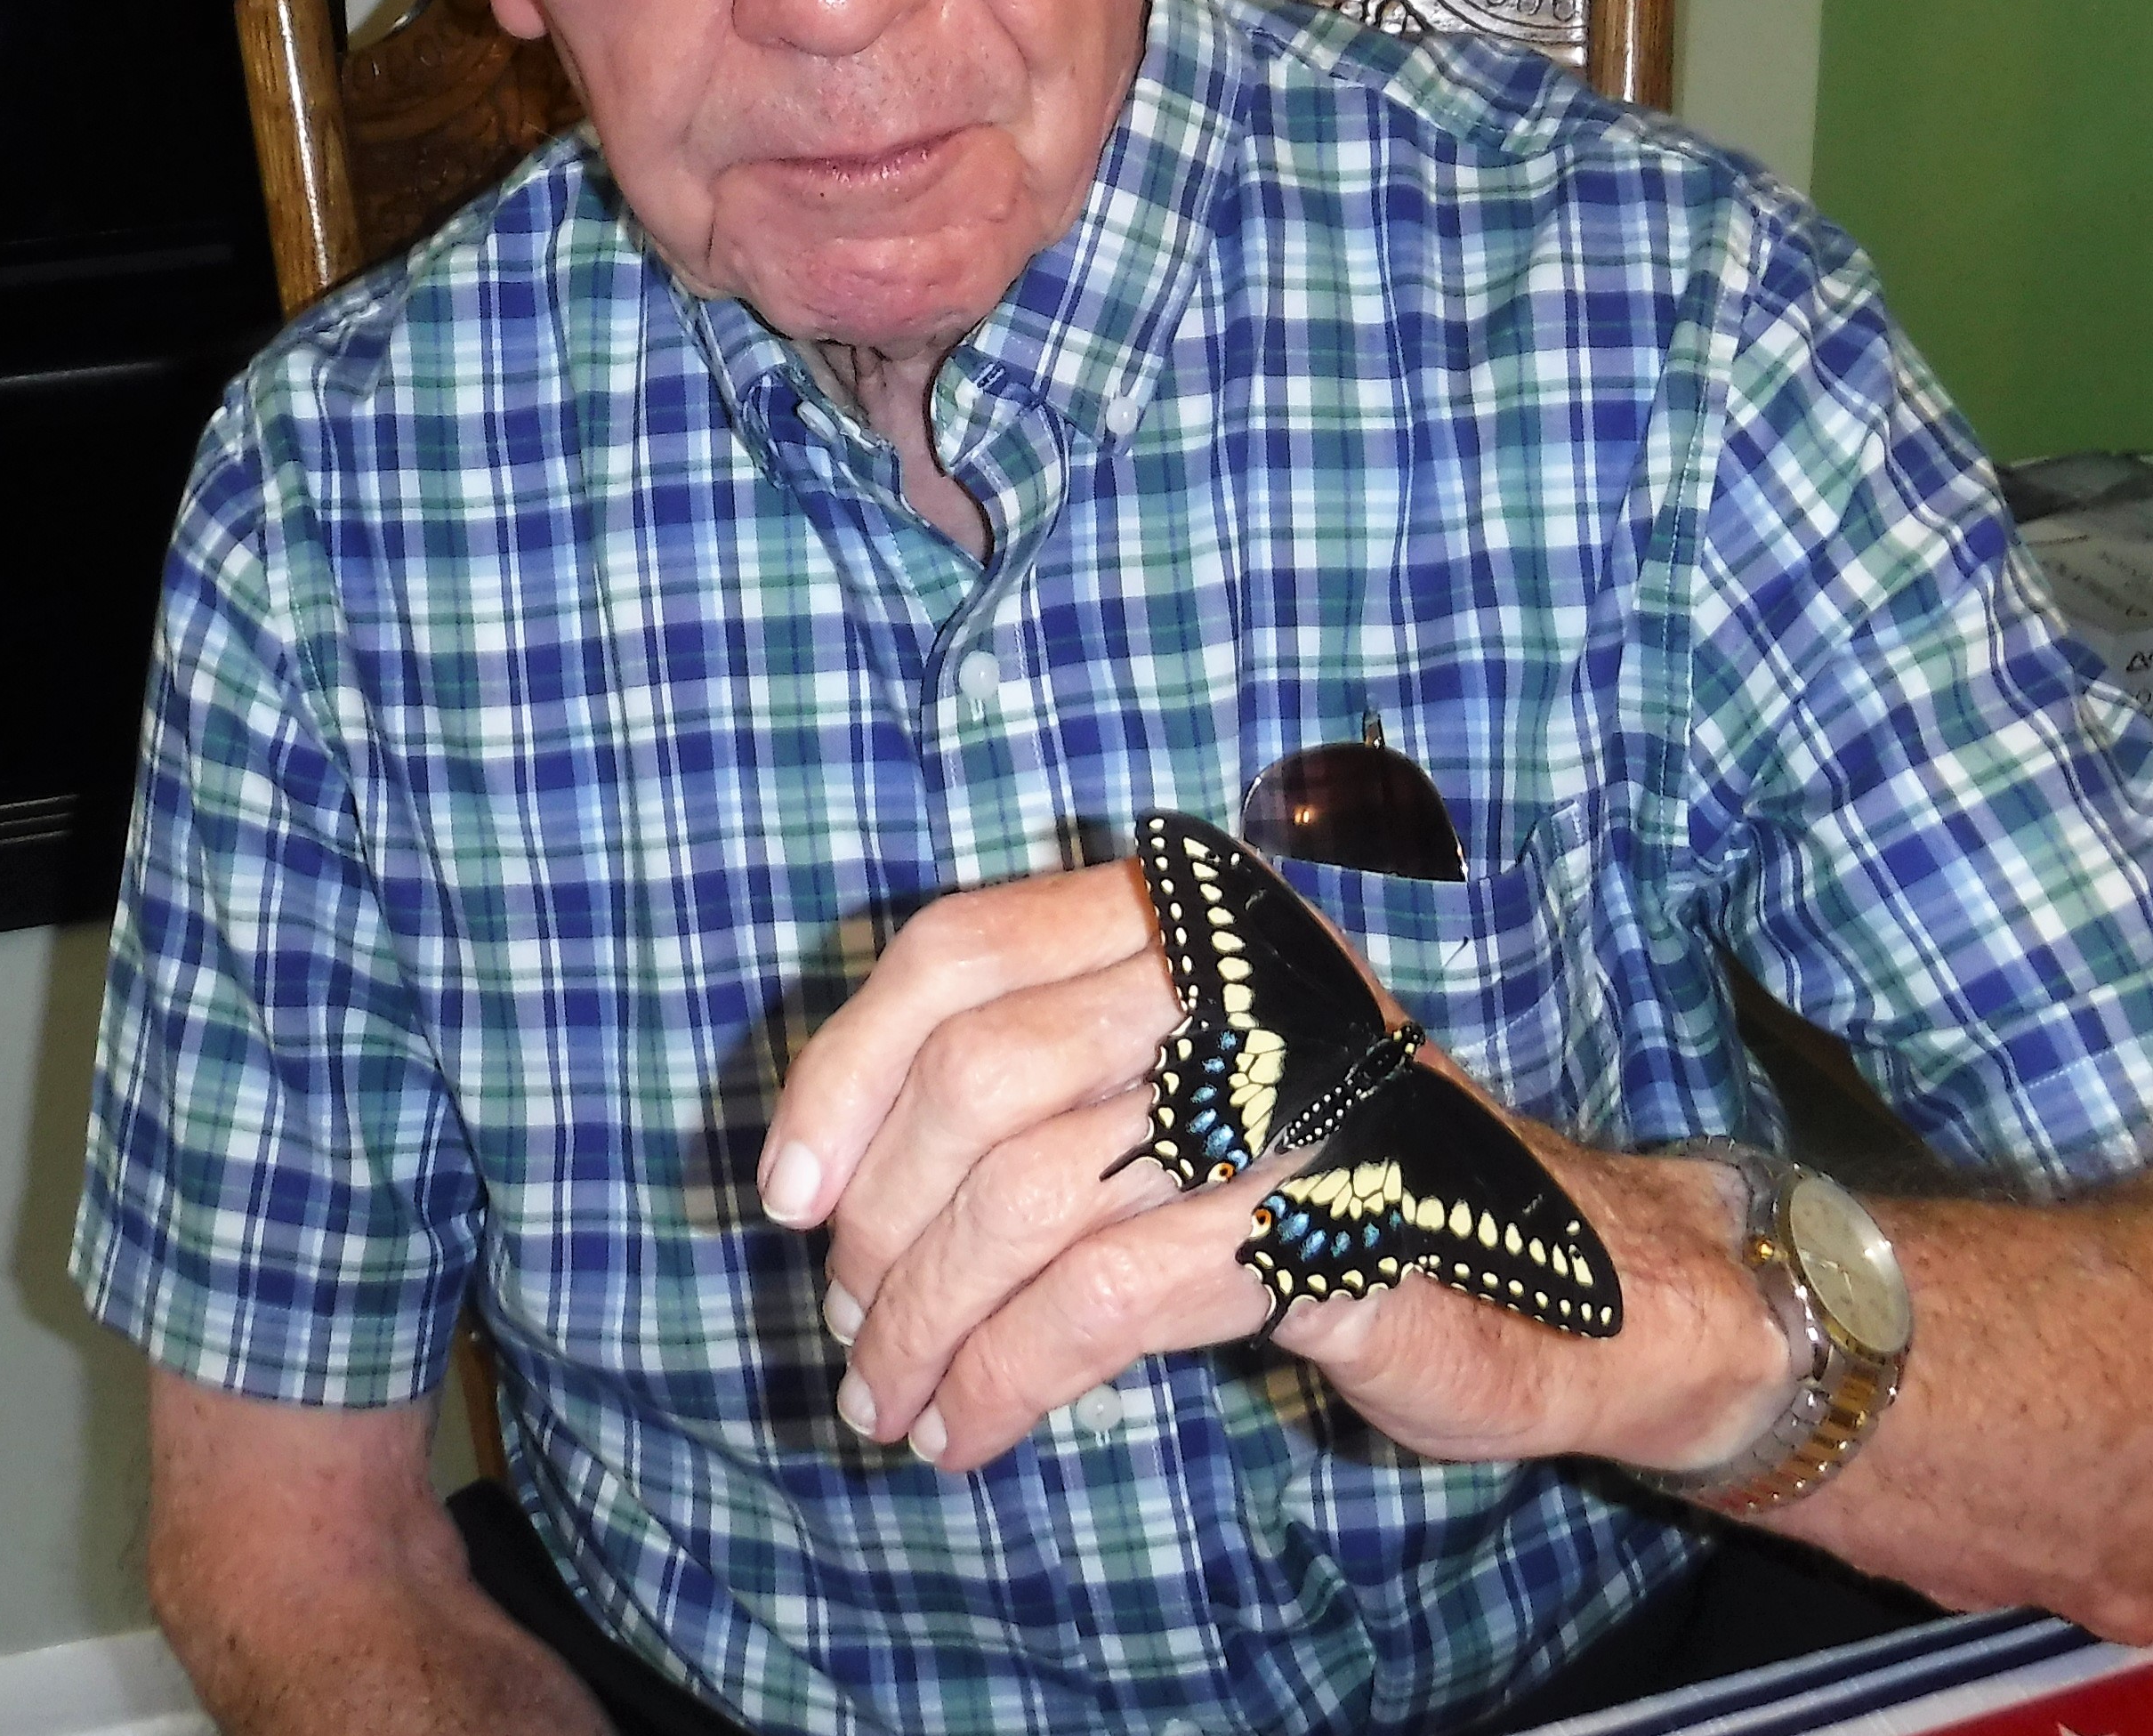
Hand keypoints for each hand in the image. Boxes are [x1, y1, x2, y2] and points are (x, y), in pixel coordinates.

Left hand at [759, 860, 1789, 1474]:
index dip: (846, 1070)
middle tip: (852, 1320)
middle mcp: (1238, 972)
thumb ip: (1035, 1073)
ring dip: (926, 1322)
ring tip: (894, 1401)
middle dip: (882, 1223)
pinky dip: (1007, 1377)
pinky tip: (972, 1430)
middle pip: (976, 1075)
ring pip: (1028, 1197)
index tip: (787, 1193)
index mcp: (1183, 912)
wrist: (1555, 1266)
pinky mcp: (1329, 1220)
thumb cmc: (1314, 1170)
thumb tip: (825, 1173)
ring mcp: (1293, 1089)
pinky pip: (1108, 1302)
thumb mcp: (1171, 1076)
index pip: (958, 947)